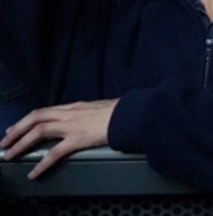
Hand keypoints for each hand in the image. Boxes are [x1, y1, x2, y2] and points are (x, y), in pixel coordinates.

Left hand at [1, 99, 117, 178]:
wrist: (131, 113)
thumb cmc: (121, 111)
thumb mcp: (100, 108)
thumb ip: (88, 114)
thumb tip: (84, 120)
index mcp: (75, 106)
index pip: (45, 111)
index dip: (27, 119)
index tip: (16, 127)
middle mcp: (70, 113)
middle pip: (35, 118)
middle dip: (16, 129)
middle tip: (5, 141)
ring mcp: (72, 125)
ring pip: (39, 131)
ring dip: (21, 143)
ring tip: (10, 155)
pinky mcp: (78, 139)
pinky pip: (54, 153)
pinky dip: (41, 164)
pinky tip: (34, 173)